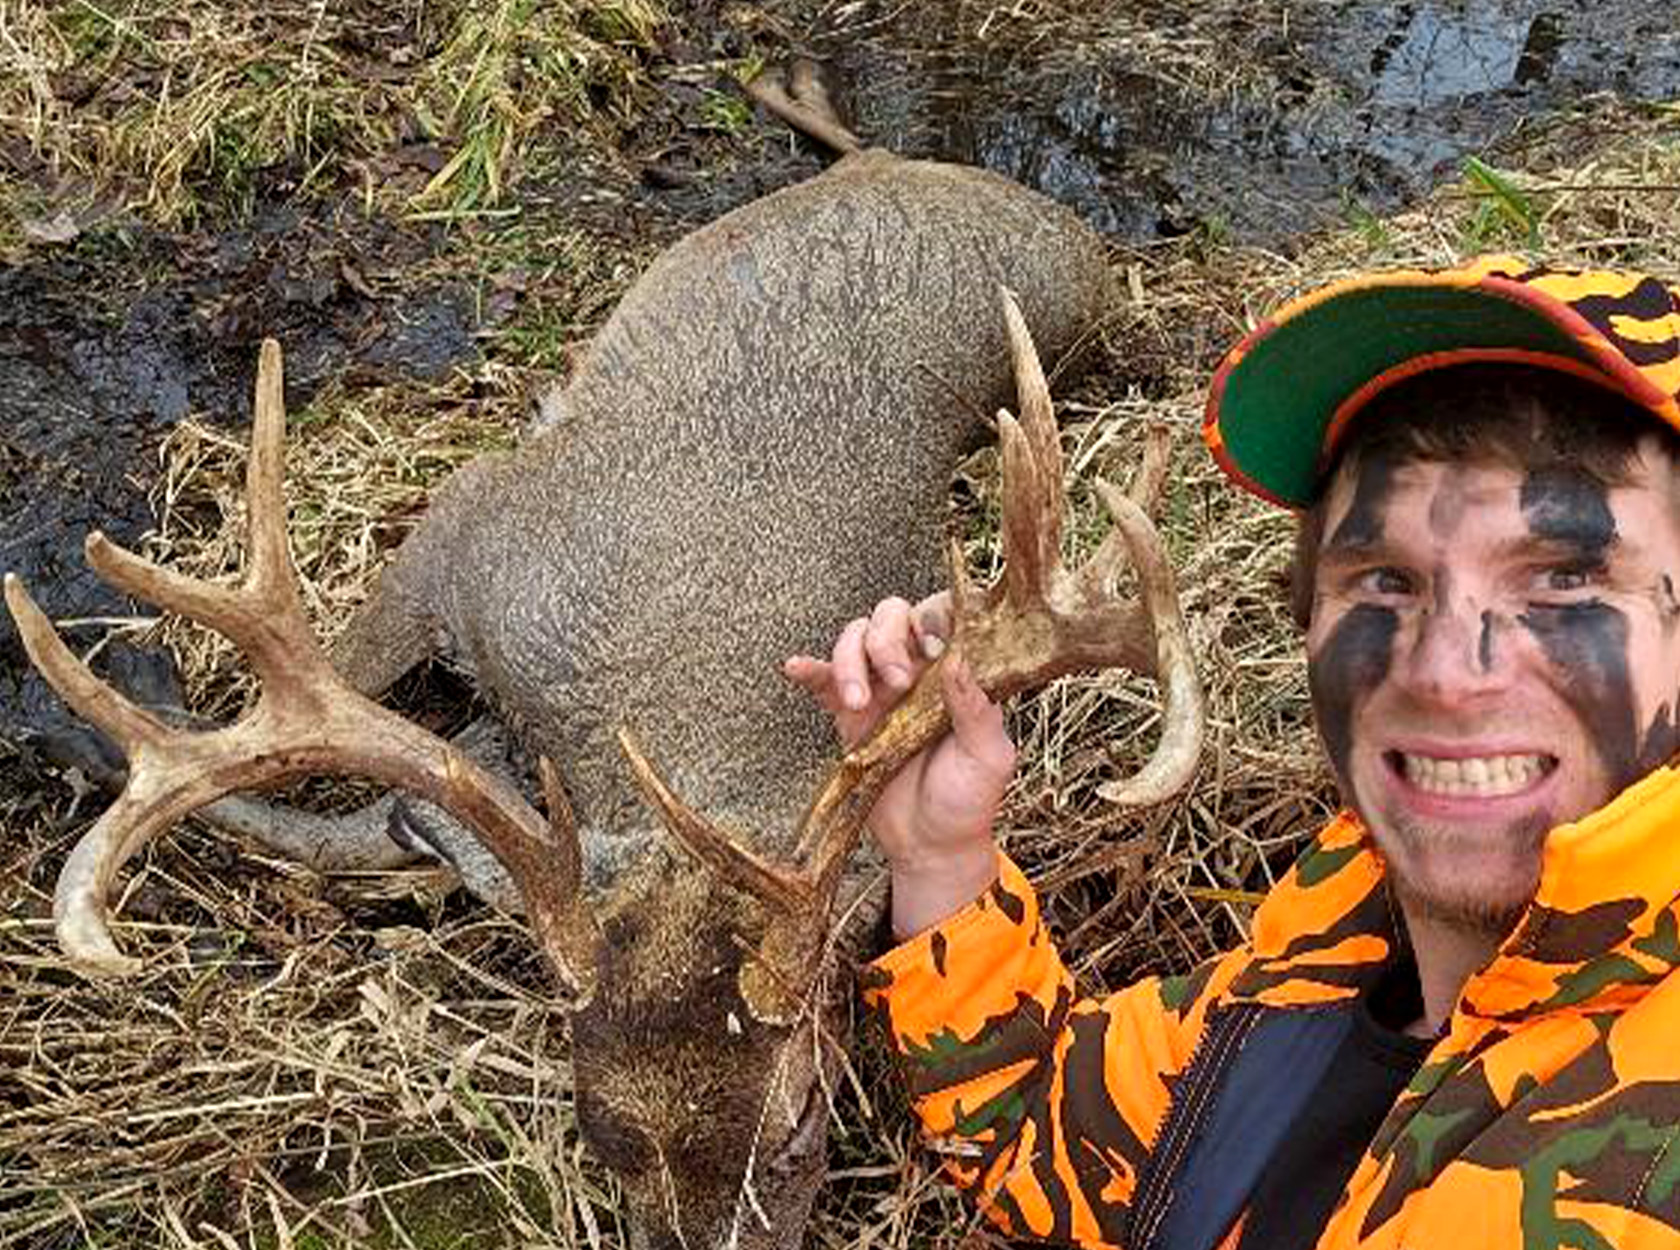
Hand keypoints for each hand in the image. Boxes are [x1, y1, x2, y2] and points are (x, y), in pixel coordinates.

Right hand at [785, 594, 1015, 934]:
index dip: (935, 613)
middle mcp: (917, 671)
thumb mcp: (987, 755)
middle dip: (888, 639)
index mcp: (956, 672)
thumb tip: (957, 658)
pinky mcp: (850, 715)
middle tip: (899, 682)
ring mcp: (881, 690)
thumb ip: (975, 708)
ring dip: (850, 660)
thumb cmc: (970, 799)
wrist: (931, 845)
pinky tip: (797, 667)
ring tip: (859, 702)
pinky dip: (810, 668)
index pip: (943, 617)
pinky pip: (824, 681)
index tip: (934, 640)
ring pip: (855, 639)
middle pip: (892, 617)